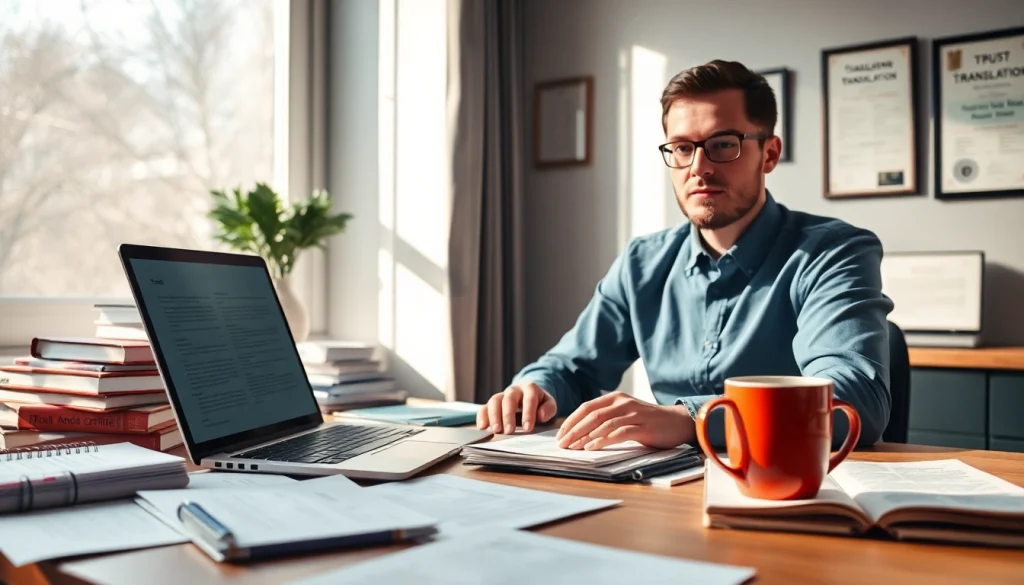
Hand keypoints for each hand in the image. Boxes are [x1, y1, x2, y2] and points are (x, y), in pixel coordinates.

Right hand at [476, 382, 557, 433]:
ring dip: (494, 416)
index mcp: (530, 388)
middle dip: (508, 415)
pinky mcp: (493, 404)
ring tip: (496, 430)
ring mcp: (502, 396)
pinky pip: (484, 407)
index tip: (528, 428)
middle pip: (509, 399)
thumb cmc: (540, 403)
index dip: (528, 413)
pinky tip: (482, 427)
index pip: (529, 399)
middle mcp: (514, 390)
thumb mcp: (549, 404)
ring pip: (494, 401)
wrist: (529, 395)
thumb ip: (548, 408)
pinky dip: (482, 416)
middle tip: (509, 430)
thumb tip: (541, 415)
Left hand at [555, 391, 694, 449]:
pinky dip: (603, 440)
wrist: (678, 422)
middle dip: (573, 430)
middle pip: (591, 415)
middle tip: (561, 444)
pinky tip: (592, 447)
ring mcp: (633, 413)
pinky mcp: (642, 426)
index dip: (571, 421)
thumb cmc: (648, 421)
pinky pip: (618, 433)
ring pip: (602, 423)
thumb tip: (581, 432)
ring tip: (573, 447)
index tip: (560, 434)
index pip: (586, 407)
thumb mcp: (625, 414)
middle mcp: (622, 402)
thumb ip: (607, 418)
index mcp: (615, 398)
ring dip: (585, 436)